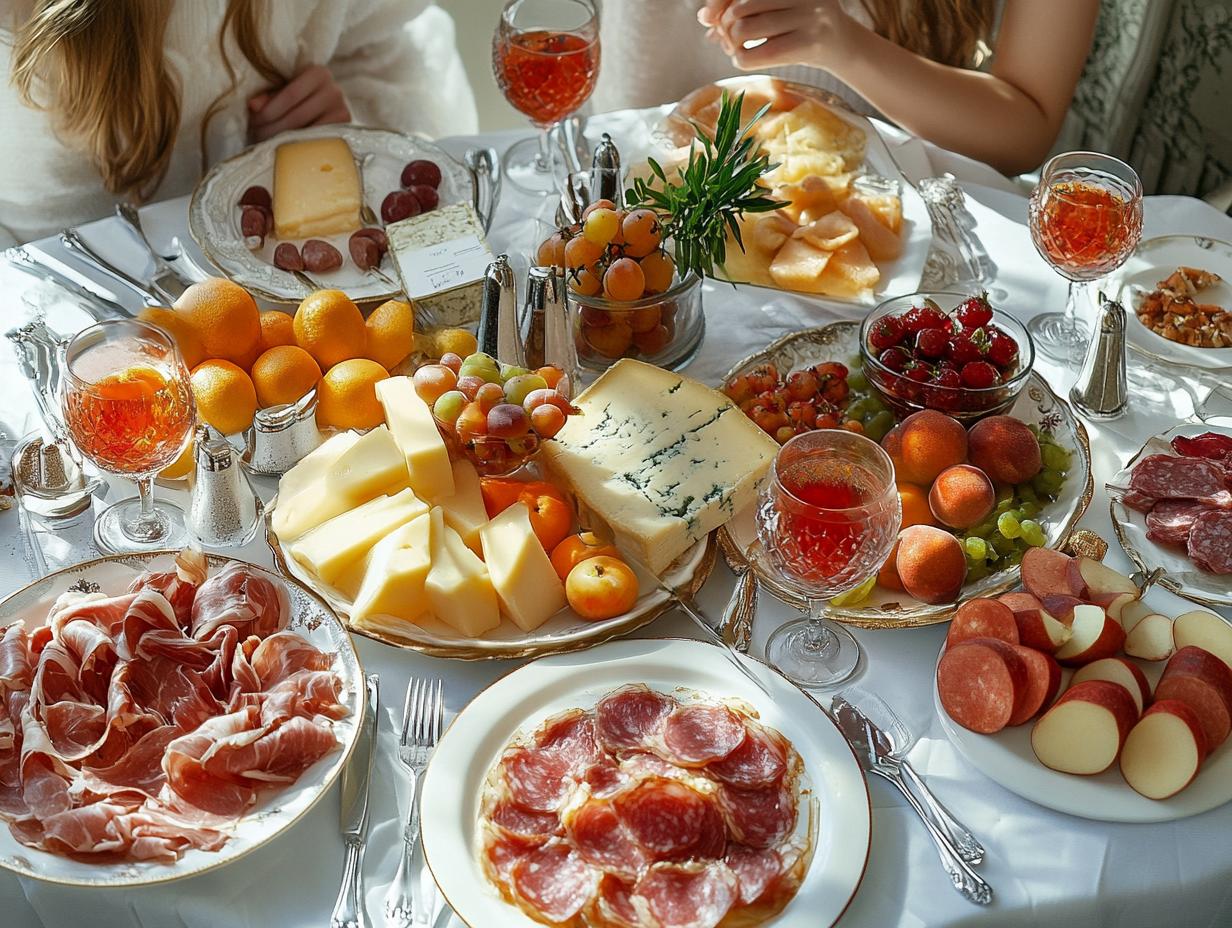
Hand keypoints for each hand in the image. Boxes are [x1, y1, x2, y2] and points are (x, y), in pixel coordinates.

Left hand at [248, 64, 350, 142]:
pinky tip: (285, 149)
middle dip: (273, 127)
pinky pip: (317, 142)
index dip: (270, 109)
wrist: (328, 107)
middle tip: (256, 135)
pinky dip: (299, 147)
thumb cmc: (300, 95)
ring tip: (266, 142)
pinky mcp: (344, 130)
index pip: (291, 94)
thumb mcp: (285, 89)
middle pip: (298, 115)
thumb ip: (269, 95)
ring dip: (283, 139)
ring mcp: (342, 112)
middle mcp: (334, 91)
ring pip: (306, 131)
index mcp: (319, 73)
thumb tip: (253, 106)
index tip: (254, 120)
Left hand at [703, 0, 853, 71]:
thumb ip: (741, 7)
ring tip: (737, 47)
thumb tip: (705, 18)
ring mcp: (809, 15)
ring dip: (732, 44)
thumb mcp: (774, 6)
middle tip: (727, 38)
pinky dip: (742, 58)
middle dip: (726, 27)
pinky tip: (744, 57)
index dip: (719, 3)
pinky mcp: (809, 43)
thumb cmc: (798, 22)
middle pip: (741, 8)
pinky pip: (759, 54)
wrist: (841, 43)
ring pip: (746, 30)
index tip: (708, 18)